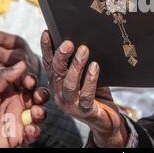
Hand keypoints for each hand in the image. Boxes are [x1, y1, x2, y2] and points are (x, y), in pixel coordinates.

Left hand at [0, 62, 49, 147]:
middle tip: (37, 96)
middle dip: (41, 95)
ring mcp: (18, 119)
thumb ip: (4, 77)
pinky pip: (33, 132)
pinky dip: (35, 130)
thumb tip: (22, 63)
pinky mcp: (19, 135)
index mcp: (9, 91)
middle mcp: (16, 103)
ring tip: (35, 113)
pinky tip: (29, 129)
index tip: (29, 81)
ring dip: (40, 112)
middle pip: (36, 97)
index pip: (26, 83)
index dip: (31, 81)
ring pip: (38, 113)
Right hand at [40, 31, 127, 147]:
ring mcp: (71, 104)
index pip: (49, 63)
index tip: (47, 32)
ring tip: (84, 49)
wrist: (106, 120)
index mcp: (58, 83)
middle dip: (61, 55)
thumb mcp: (87, 75)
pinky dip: (90, 80)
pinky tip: (95, 67)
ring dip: (77, 65)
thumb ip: (82, 62)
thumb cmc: (96, 93)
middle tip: (69, 42)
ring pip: (70, 84)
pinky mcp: (85, 111)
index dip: (47, 48)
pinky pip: (86, 95)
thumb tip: (82, 39)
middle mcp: (60, 93)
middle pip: (57, 72)